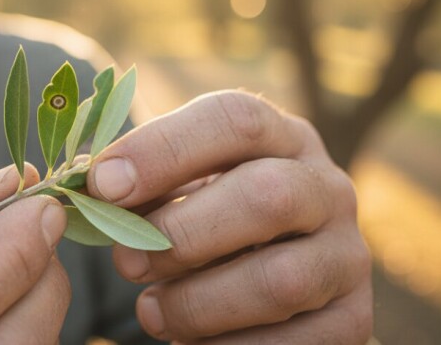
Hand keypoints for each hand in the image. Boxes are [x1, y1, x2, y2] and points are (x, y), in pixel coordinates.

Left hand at [87, 90, 371, 343]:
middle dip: (183, 233)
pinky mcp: (352, 319)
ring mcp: (347, 255)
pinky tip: (189, 342)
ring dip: (199, 302)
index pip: (235, 119)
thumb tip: (88, 180)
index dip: (164, 148)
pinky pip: (293, 344)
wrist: (270, 280)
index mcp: (281, 137)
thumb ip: (143, 181)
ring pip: (280, 279)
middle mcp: (326, 188)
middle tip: (124, 261)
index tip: (102, 184)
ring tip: (150, 311)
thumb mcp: (182, 188)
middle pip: (267, 196)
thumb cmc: (206, 221)